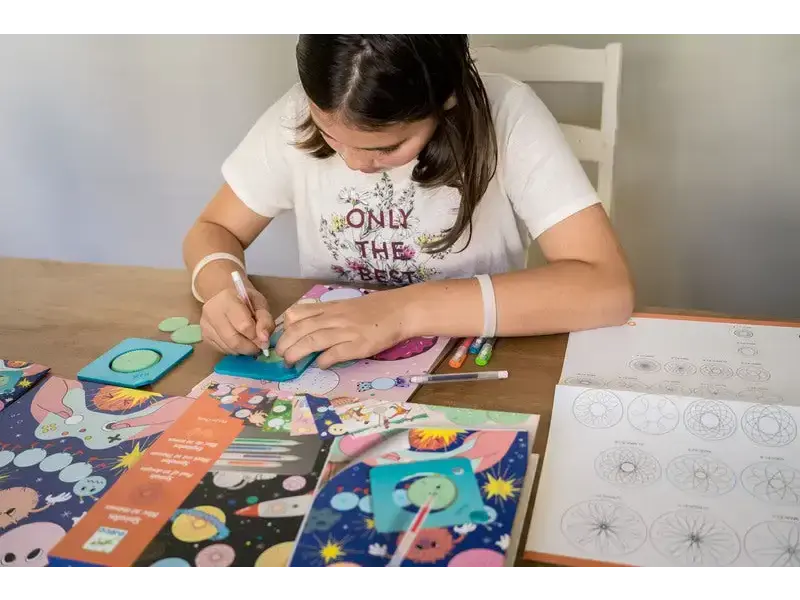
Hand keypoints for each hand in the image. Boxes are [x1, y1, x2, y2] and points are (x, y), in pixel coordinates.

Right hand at [200, 283, 274, 354]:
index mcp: (227, 299)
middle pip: (234, 341)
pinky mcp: (204, 336)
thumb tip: (264, 340)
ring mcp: (205, 325)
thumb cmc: (246, 300)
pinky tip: (239, 340)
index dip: (257, 336)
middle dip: (250, 347)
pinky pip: (222, 350)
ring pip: (228, 348)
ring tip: (250, 341)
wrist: (226, 298)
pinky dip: (234, 350)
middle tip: (259, 345)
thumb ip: (265, 320)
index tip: (264, 338)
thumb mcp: (260, 304)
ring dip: (243, 350)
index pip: (244, 326)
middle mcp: (211, 312)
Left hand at [276, 290, 408, 368]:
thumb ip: (328, 315)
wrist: (401, 310)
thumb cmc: (375, 309)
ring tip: (290, 362)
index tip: (281, 337)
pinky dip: (323, 361)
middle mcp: (335, 318)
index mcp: (331, 307)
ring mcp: (347, 331)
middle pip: (301, 329)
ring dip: (297, 353)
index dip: (285, 326)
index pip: (299, 314)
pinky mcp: (359, 345)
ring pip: (313, 341)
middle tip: (280, 355)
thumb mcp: (347, 306)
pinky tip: (319, 366)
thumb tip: (309, 330)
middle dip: (286, 343)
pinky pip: (335, 353)